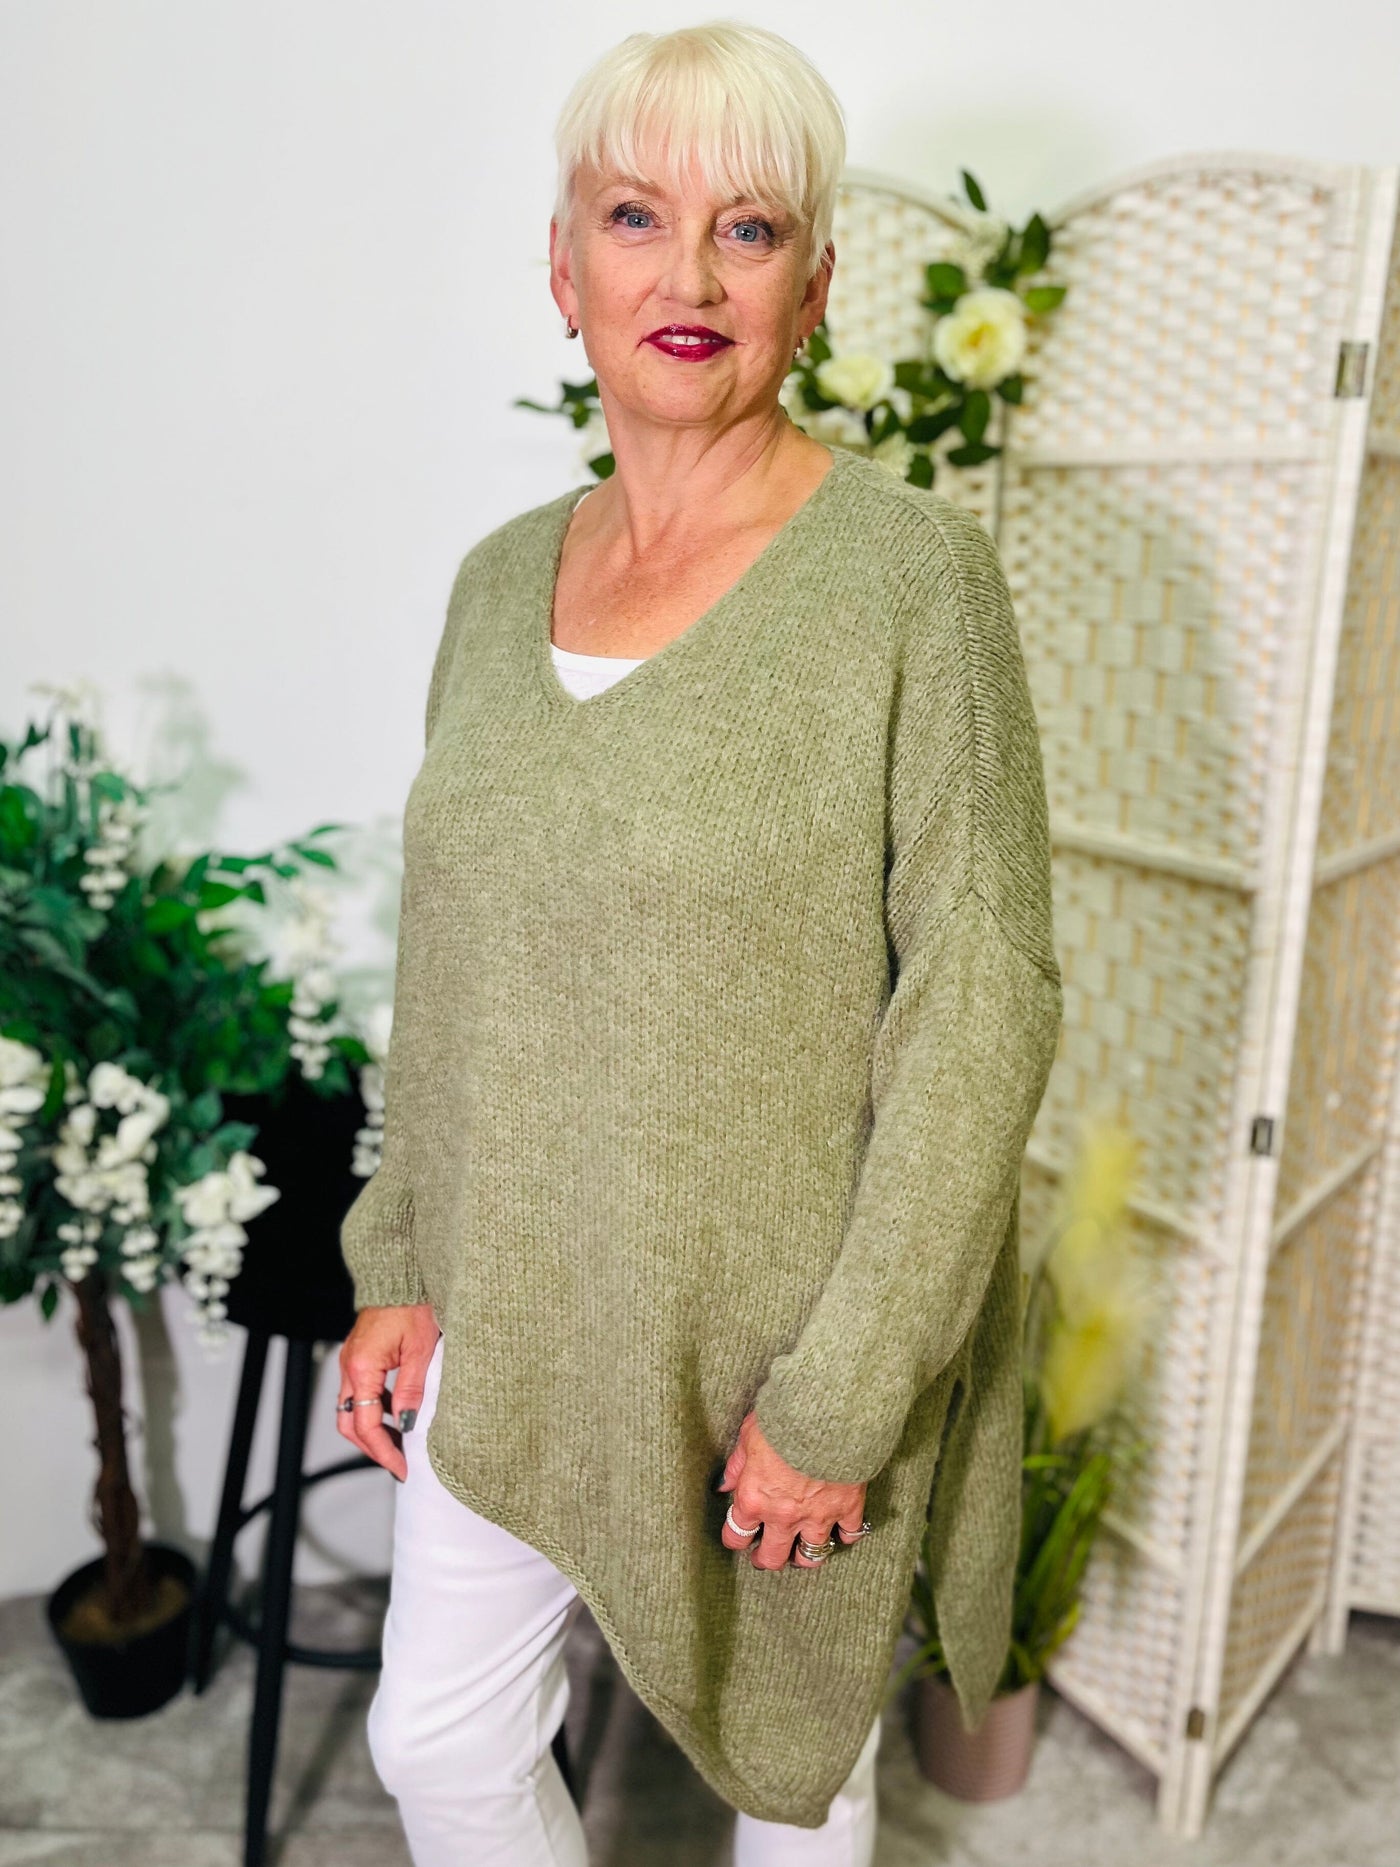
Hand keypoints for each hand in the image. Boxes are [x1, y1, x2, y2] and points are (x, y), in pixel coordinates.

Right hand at [336, 1303, 440, 1481]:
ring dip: (373, 1430)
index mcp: (362, 1367)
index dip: (384, 1451)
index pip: (365, 1424)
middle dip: (372, 1447)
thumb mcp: (420, 1350)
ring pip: (352, 1408)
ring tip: (402, 1443)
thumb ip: (411, 1391)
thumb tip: (408, 1425)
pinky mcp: (360, 1356)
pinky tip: (398, 1415)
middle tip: (398, 1463)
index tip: (402, 1466)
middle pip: (349, 1422)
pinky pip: (360, 1392)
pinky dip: (375, 1410)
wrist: (403, 1274)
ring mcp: (352, 1360)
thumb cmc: (413, 1304)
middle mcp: (350, 1365)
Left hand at [717, 1408, 868, 1569]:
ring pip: (811, 1555)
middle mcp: (784, 1515)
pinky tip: (842, 1531)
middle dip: (766, 1560)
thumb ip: (736, 1465)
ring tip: (801, 1552)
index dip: (736, 1539)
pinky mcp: (847, 1508)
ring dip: (804, 1556)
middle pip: (773, 1558)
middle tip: (766, 1556)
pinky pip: (849, 1533)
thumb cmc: (783, 1420)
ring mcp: (817, 1516)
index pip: (736, 1536)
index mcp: (754, 1499)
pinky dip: (846, 1534)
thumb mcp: (748, 1436)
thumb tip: (725, 1484)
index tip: (739, 1537)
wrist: (825, 1414)